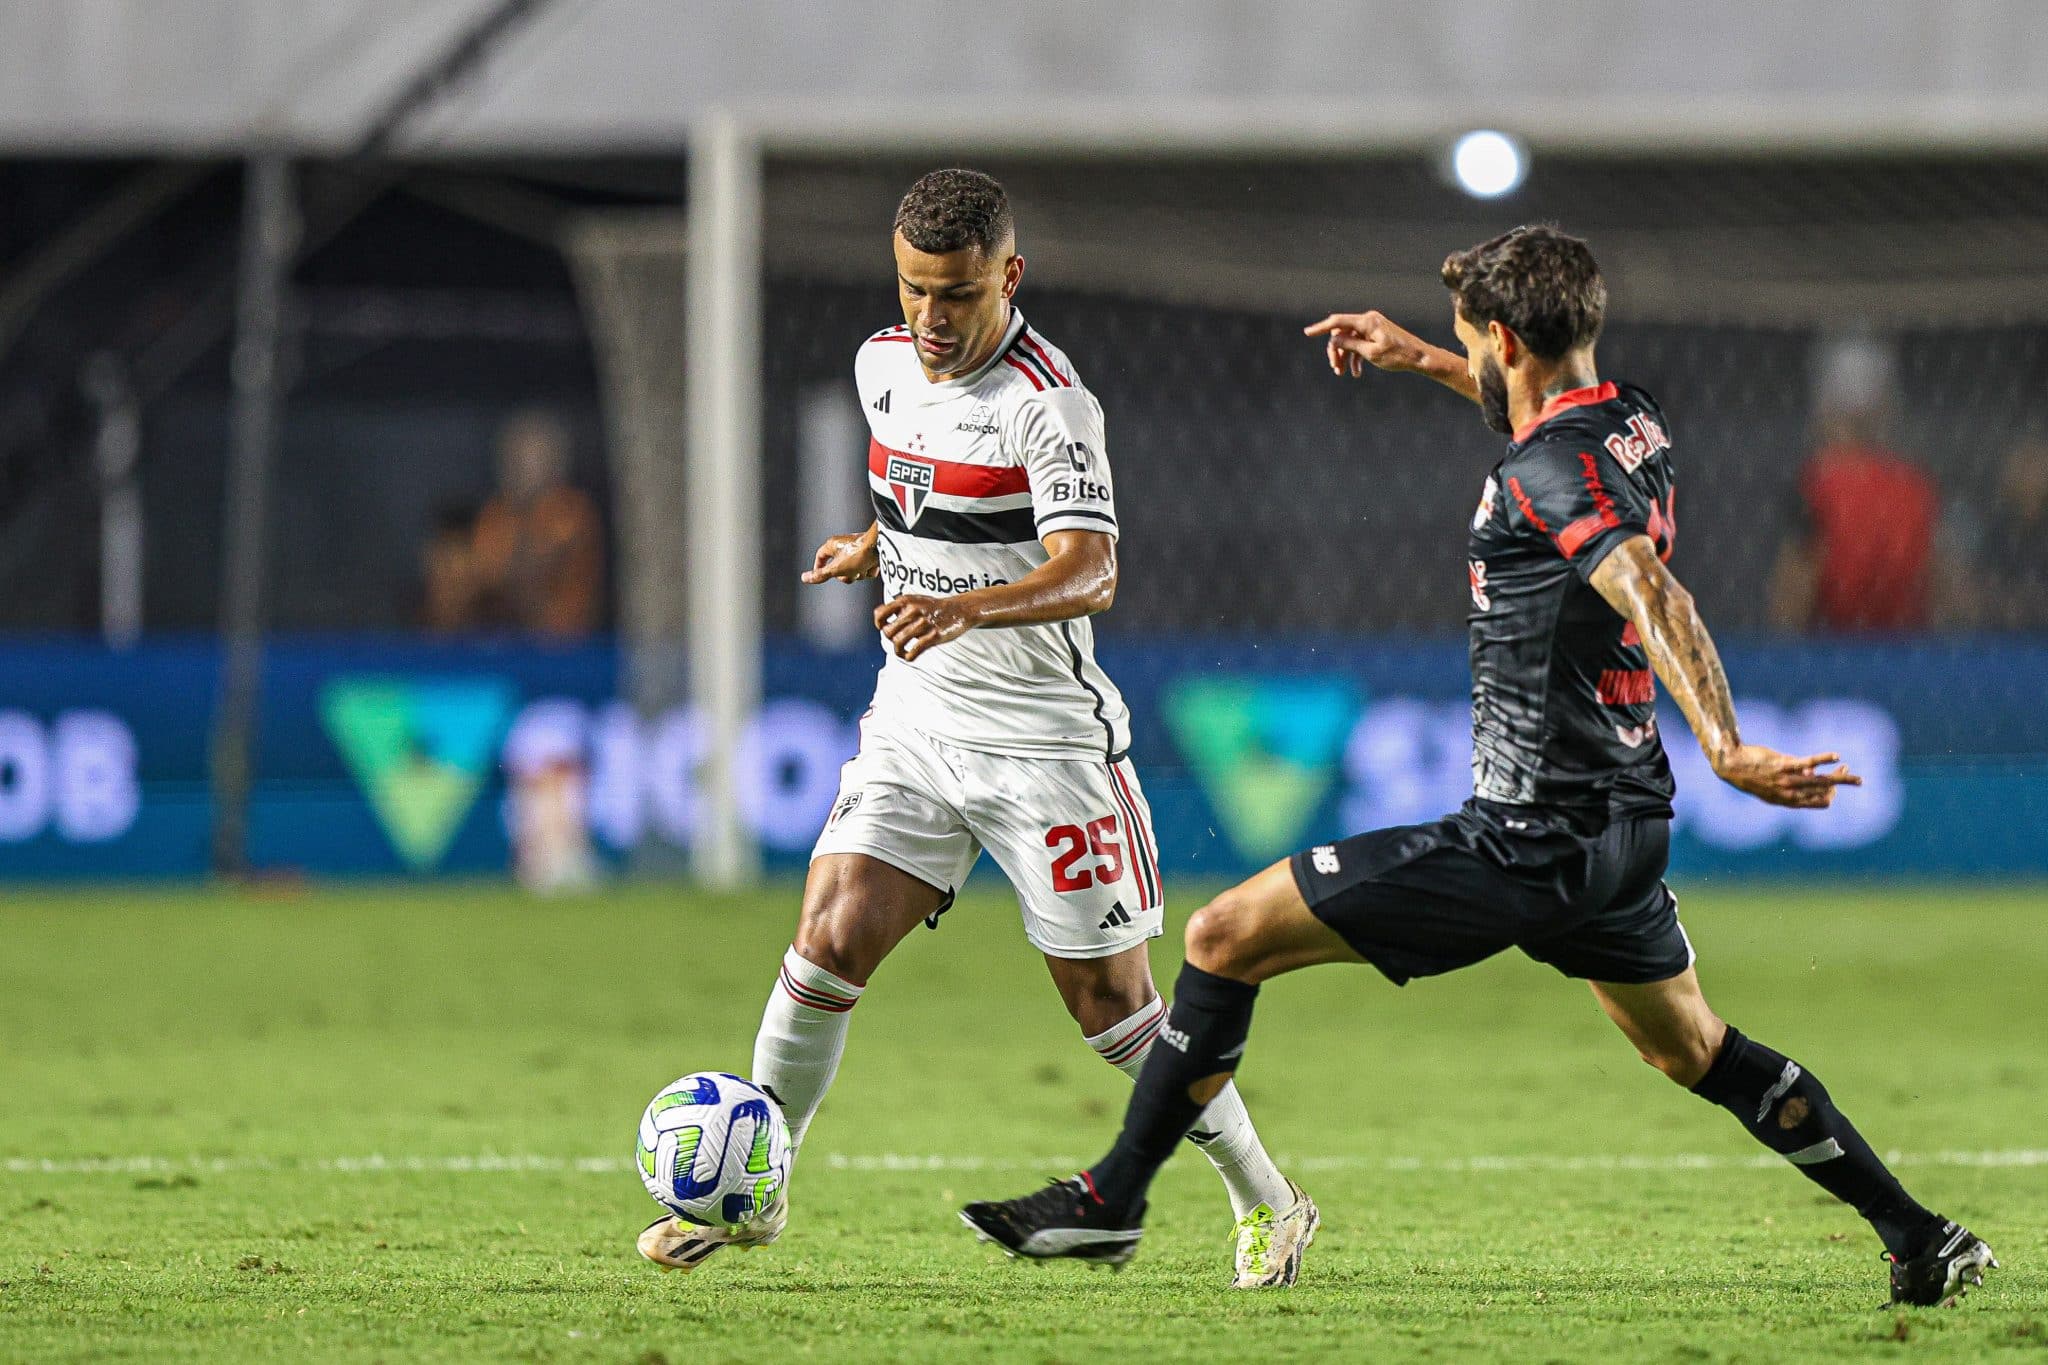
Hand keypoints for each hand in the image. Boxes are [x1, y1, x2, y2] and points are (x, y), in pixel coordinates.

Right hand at [802, 530, 877, 583]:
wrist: (880, 546)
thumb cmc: (857, 555)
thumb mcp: (836, 569)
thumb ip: (821, 575)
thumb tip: (804, 578)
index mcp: (833, 545)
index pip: (820, 556)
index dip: (819, 567)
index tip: (821, 576)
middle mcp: (844, 545)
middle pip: (839, 568)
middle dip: (846, 575)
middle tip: (851, 574)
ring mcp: (857, 549)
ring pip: (854, 570)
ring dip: (859, 574)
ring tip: (864, 568)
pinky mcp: (870, 553)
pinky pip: (866, 567)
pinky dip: (869, 570)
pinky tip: (873, 565)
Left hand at [875, 593, 977, 659]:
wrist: (959, 609)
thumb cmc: (934, 607)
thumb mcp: (915, 600)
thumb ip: (899, 608)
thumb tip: (882, 621)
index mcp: (906, 601)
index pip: (880, 613)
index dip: (879, 624)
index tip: (884, 628)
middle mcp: (913, 611)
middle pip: (888, 632)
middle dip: (890, 639)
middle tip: (897, 640)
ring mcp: (923, 624)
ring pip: (898, 642)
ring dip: (897, 651)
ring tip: (901, 652)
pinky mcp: (933, 636)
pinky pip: (914, 651)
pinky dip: (908, 657)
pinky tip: (909, 656)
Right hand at [1303, 310, 1438, 377]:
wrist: (1419, 357)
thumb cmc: (1397, 355)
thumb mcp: (1370, 353)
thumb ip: (1350, 344)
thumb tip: (1333, 339)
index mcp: (1367, 321)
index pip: (1338, 322)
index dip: (1321, 328)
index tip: (1307, 333)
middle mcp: (1368, 320)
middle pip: (1342, 333)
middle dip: (1335, 351)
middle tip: (1334, 368)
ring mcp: (1372, 327)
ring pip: (1349, 340)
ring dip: (1344, 356)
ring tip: (1342, 373)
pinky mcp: (1376, 335)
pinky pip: (1359, 344)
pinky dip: (1355, 357)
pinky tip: (1356, 373)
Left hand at [1710, 745, 1861, 808]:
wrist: (1731, 765)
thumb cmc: (1751, 774)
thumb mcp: (1771, 785)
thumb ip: (1793, 781)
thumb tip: (1812, 772)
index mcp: (1787, 800)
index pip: (1818, 802)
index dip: (1831, 795)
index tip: (1836, 784)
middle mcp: (1789, 792)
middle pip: (1823, 792)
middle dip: (1840, 784)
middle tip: (1854, 777)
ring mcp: (1787, 779)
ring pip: (1820, 780)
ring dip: (1839, 776)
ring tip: (1851, 771)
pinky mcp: (1784, 764)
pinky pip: (1808, 762)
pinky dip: (1823, 759)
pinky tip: (1836, 756)